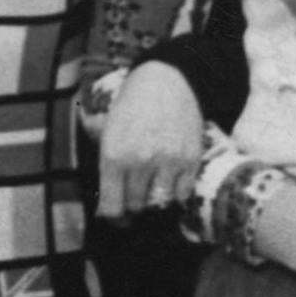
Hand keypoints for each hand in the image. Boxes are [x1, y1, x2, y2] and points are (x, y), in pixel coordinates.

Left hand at [96, 61, 207, 218]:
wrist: (166, 80)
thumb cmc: (131, 106)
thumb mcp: (106, 131)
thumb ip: (104, 164)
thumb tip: (105, 204)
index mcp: (114, 156)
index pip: (112, 206)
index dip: (113, 216)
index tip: (115, 216)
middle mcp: (140, 162)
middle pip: (136, 206)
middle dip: (132, 204)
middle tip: (133, 197)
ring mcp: (168, 162)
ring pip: (160, 203)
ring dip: (154, 198)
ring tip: (151, 185)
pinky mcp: (191, 160)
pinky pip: (183, 194)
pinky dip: (175, 192)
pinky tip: (169, 179)